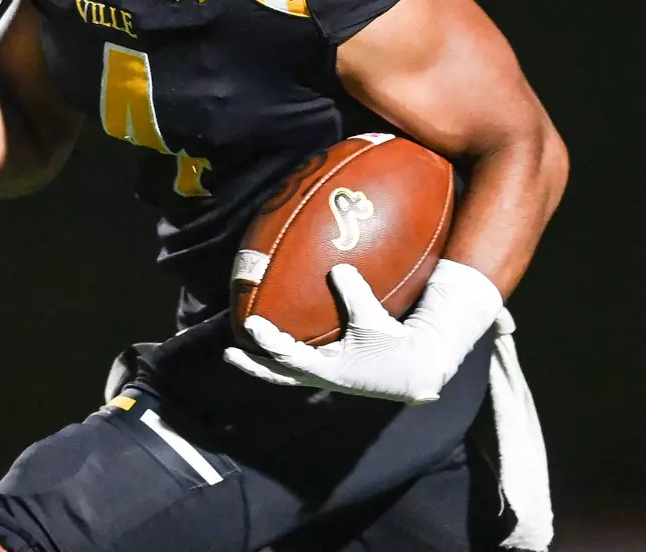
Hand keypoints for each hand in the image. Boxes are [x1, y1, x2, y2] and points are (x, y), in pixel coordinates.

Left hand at [223, 260, 502, 403]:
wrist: (417, 368)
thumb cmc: (395, 346)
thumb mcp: (374, 320)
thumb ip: (354, 294)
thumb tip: (338, 268)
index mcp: (329, 371)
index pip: (290, 358)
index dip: (269, 342)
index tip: (251, 325)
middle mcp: (321, 376)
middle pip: (278, 374)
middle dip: (253, 364)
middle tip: (228, 354)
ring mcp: (325, 374)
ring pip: (287, 369)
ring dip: (266, 358)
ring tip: (245, 342)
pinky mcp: (332, 366)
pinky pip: (302, 357)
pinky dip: (287, 347)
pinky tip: (280, 329)